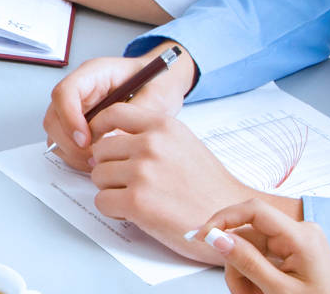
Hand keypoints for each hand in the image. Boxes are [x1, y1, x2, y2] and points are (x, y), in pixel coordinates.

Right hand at [44, 46, 197, 167]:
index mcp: (94, 74)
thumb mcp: (154, 98)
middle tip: (94, 157)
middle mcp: (80, 90)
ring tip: (99, 160)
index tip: (86, 140)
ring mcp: (77, 107)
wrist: (163, 83)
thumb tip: (112, 141)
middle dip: (69, 142)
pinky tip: (98, 159)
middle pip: (54, 116)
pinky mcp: (79, 123)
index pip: (65, 93)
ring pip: (55, 132)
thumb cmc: (158, 83)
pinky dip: (76, 155)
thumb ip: (131, 118)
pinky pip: (65, 142)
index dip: (70, 119)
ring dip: (71, 151)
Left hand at [85, 103, 294, 264]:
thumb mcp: (183, 144)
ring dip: (111, 190)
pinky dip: (114, 210)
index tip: (99, 139)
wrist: (230, 217)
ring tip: (137, 198)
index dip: (100, 127)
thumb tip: (112, 139)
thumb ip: (151, 137)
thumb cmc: (209, 186)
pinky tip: (136, 213)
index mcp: (163, 126)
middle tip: (129, 182)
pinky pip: (102, 201)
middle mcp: (151, 145)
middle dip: (109, 167)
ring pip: (98, 176)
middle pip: (101, 149)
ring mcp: (142, 172)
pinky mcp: (137, 202)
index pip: (114, 112)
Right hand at [195, 199, 329, 293]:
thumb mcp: (278, 290)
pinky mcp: (295, 252)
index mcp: (302, 236)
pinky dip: (255, 277)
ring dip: (244, 275)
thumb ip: (247, 262)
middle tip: (238, 291)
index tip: (202, 235)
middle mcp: (302, 232)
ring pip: (252, 249)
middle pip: (249, 236)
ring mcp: (298, 242)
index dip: (224, 219)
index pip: (254, 210)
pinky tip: (260, 292)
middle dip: (237, 265)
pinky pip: (262, 257)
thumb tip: (218, 237)